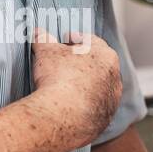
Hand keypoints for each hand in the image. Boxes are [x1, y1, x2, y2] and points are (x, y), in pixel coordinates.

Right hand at [30, 26, 121, 145]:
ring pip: (100, 88)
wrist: (62, 115)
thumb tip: (38, 32)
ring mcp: (111, 100)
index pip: (92, 42)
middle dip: (84, 62)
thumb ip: (43, 39)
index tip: (67, 40)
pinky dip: (85, 105)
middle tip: (67, 62)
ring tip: (68, 86)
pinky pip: (95, 109)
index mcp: (106, 56)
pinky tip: (71, 106)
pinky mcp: (105, 119)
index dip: (77, 39)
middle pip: (99, 65)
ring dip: (86, 85)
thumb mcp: (46, 52)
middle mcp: (114, 78)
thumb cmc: (58, 77)